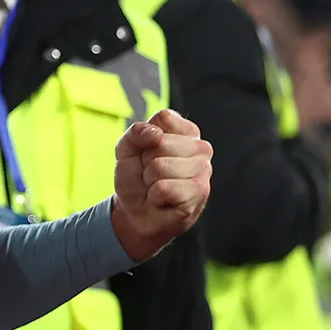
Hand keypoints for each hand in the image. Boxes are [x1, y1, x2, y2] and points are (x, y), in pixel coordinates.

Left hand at [111, 108, 214, 260]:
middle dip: (145, 162)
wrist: (135, 211)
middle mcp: (200, 148)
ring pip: (161, 166)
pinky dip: (155, 196)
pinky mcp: (200, 192)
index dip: (144, 138)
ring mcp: (203, 170)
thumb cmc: (136, 178)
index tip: (145, 153)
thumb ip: (136, 132)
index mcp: (186, 132)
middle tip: (151, 174)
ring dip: (149, 181)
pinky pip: (164, 188)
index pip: (165, 118)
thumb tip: (155, 134)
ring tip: (156, 187)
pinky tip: (162, 199)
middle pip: (161, 142)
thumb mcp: (127, 149)